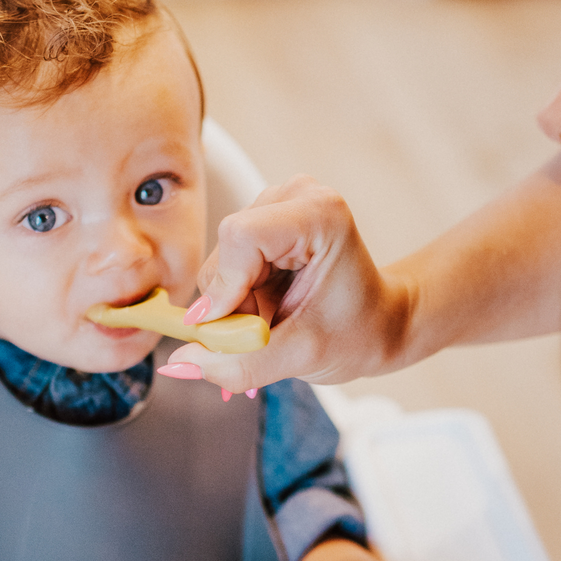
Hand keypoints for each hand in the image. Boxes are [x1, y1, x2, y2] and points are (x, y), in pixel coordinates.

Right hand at [160, 175, 407, 391]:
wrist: (381, 324)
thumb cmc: (359, 333)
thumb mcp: (302, 357)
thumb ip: (240, 363)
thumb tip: (179, 364)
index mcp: (319, 214)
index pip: (241, 236)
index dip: (225, 287)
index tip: (232, 331)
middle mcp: (295, 197)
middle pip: (226, 251)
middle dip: (234, 304)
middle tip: (267, 334)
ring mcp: (277, 205)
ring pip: (220, 262)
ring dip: (236, 304)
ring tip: (274, 322)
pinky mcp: (264, 221)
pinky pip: (226, 264)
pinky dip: (239, 296)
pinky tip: (268, 308)